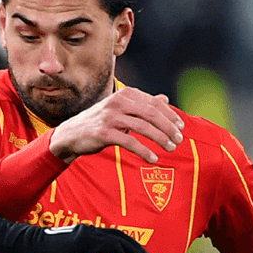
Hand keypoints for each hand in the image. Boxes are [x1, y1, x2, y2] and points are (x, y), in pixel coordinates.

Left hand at [12, 223, 152, 252]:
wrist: (28, 245)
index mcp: (88, 240)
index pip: (115, 247)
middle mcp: (90, 232)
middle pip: (121, 238)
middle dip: (136, 252)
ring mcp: (87, 231)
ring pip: (116, 235)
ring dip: (130, 247)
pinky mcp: (83, 233)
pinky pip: (108, 236)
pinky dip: (119, 244)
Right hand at [48, 87, 184, 164]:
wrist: (71, 134)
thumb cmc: (100, 122)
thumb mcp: (121, 109)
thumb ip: (143, 104)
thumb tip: (165, 100)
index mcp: (125, 94)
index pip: (154, 103)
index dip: (170, 115)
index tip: (181, 127)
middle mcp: (118, 102)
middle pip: (152, 114)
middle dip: (168, 127)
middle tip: (179, 139)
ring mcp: (110, 117)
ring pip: (143, 127)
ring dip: (161, 139)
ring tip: (171, 148)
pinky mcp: (104, 133)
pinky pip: (130, 142)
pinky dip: (144, 151)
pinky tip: (153, 158)